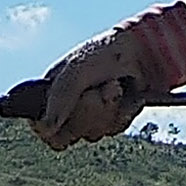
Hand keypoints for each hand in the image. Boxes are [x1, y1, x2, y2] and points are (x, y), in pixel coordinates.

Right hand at [29, 31, 151, 151]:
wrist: (144, 51)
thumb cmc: (106, 53)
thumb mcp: (77, 71)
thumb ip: (60, 98)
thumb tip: (46, 129)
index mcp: (53, 90)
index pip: (41, 125)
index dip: (51, 125)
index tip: (65, 115)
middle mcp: (70, 104)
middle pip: (69, 134)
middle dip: (87, 113)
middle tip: (98, 91)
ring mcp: (93, 112)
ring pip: (93, 133)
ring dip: (107, 110)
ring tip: (115, 86)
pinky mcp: (114, 117)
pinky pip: (114, 129)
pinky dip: (122, 112)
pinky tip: (127, 94)